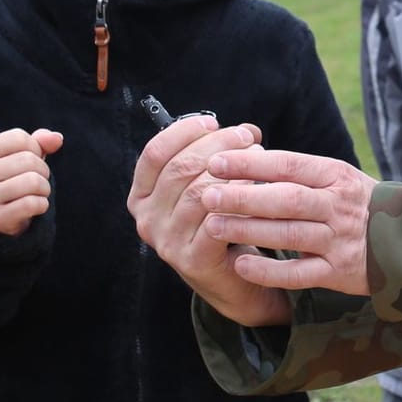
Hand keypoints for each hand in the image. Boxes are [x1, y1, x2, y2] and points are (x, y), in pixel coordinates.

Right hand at [0, 128, 63, 235]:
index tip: (30, 161)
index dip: (35, 148)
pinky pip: (31, 204)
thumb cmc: (16, 178)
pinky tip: (35, 207)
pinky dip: (42, 204)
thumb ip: (41, 142)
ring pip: (32, 181)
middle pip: (28, 159)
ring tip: (37, 193)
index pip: (19, 138)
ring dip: (44, 188)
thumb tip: (56, 138)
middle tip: (36, 180)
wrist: (6, 217)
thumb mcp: (25, 155)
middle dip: (43, 170)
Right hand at [128, 116, 290, 326]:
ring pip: (198, 192)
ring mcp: (166, 243)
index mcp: (143, 197)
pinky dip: (238, 196)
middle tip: (247, 136)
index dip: (183, 132)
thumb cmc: (223, 222)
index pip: (154, 154)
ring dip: (232, 169)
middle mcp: (147, 220)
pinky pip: (216, 219)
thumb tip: (246, 131)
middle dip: (216, 146)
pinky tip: (256, 185)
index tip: (213, 122)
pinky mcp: (192, 260)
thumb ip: (218, 157)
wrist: (237, 279)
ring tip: (258, 157)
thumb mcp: (210, 186)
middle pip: (179, 169)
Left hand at [198, 149, 377, 295]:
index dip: (251, 164)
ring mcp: (340, 240)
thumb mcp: (337, 178)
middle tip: (208, 194)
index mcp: (337, 176)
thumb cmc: (359, 205)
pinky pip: (300, 274)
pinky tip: (241, 265)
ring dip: (250, 230)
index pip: (289, 165)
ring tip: (214, 225)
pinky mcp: (340, 273)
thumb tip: (245, 156)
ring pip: (290, 234)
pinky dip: (269, 271)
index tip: (217, 161)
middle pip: (287, 199)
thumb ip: (298, 172)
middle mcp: (339, 206)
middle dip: (244, 197)